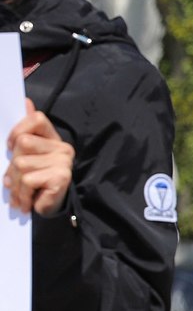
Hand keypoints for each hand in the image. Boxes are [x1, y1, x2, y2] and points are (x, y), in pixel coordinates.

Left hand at [5, 100, 73, 215]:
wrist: (49, 210)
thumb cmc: (35, 181)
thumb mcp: (26, 156)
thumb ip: (25, 131)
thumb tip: (25, 101)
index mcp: (53, 139)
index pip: (37, 119)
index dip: (18, 130)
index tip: (11, 146)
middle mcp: (62, 148)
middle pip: (23, 143)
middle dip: (12, 164)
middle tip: (14, 179)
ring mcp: (63, 162)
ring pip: (21, 164)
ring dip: (15, 183)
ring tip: (19, 194)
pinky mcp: (61, 177)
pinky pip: (29, 180)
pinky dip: (22, 193)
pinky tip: (25, 202)